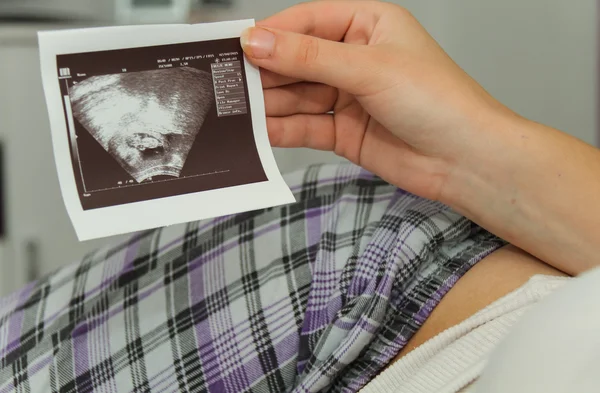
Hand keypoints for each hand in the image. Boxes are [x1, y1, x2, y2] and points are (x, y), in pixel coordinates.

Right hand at [240, 0, 514, 200]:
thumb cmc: (439, 102)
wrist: (465, 161)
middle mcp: (355, 58)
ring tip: (236, 110)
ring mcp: (348, 97)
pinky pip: (305, 126)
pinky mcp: (344, 131)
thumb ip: (310, 57)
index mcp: (367, 25)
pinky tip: (259, 131)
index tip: (238, 46)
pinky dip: (282, 128)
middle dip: (266, 72)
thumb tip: (259, 43)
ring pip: (297, 95)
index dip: (272, 34)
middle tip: (229, 82)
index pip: (307, 22)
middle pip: (297, 60)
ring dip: (269, 103)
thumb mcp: (369, 68)